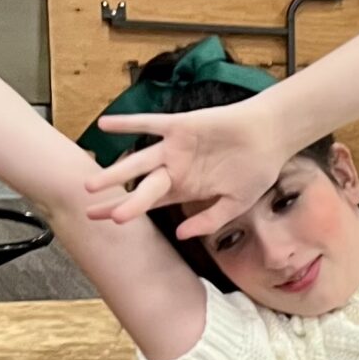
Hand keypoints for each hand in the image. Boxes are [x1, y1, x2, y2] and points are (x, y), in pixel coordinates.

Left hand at [84, 96, 290, 238]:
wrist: (270, 136)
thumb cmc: (256, 169)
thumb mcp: (236, 203)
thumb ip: (210, 220)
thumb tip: (182, 235)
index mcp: (186, 189)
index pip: (150, 204)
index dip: (128, 212)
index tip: (106, 223)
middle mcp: (175, 169)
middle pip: (139, 188)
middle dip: (115, 201)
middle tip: (89, 213)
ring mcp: (175, 148)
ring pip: (139, 162)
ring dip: (115, 173)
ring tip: (90, 185)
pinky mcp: (179, 126)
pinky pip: (148, 124)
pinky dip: (128, 124)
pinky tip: (105, 126)